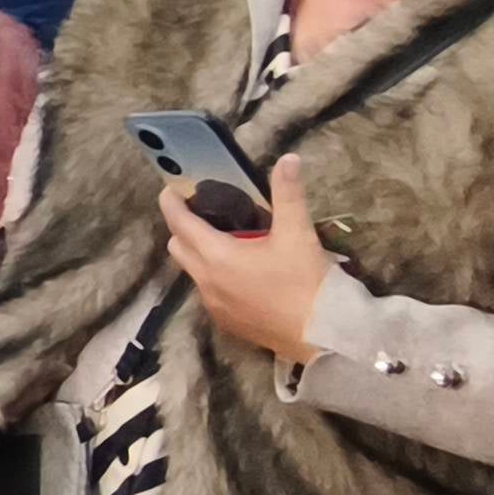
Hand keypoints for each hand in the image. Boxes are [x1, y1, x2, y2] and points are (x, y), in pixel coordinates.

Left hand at [161, 153, 332, 362]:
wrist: (322, 335)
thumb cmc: (307, 283)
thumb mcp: (298, 233)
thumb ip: (288, 194)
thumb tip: (287, 159)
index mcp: (217, 256)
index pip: (179, 223)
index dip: (172, 202)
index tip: (173, 189)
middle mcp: (206, 282)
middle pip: (178, 246)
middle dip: (184, 227)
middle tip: (208, 213)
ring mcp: (214, 305)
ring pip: (193, 271)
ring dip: (200, 253)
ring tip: (231, 240)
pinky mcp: (226, 322)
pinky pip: (208, 292)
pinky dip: (215, 276)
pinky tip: (243, 272)